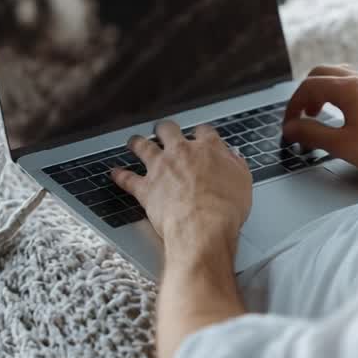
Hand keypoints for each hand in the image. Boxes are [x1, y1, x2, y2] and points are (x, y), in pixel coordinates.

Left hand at [111, 122, 251, 251]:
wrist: (203, 228)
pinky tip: (114, 172)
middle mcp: (182, 153)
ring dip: (137, 143)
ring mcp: (161, 168)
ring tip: (134, 142)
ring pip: (143, 147)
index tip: (200, 136)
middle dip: (165, 129)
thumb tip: (233, 158)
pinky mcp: (146, 188)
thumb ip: (236, 165)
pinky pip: (127, 178)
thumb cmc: (225, 209)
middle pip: (168, 130)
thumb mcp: (243, 183)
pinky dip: (119, 175)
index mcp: (208, 149)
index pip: (204, 132)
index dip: (201, 133)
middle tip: (164, 131)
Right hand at [283, 65, 357, 175]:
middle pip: (320, 73)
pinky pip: (352, 81)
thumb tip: (290, 128)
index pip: (308, 87)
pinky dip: (338, 92)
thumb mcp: (343, 145)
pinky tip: (342, 113)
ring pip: (337, 74)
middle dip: (305, 93)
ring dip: (322, 90)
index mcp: (348, 88)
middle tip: (300, 116)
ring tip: (318, 114)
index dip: (292, 106)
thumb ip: (312, 134)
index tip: (289, 126)